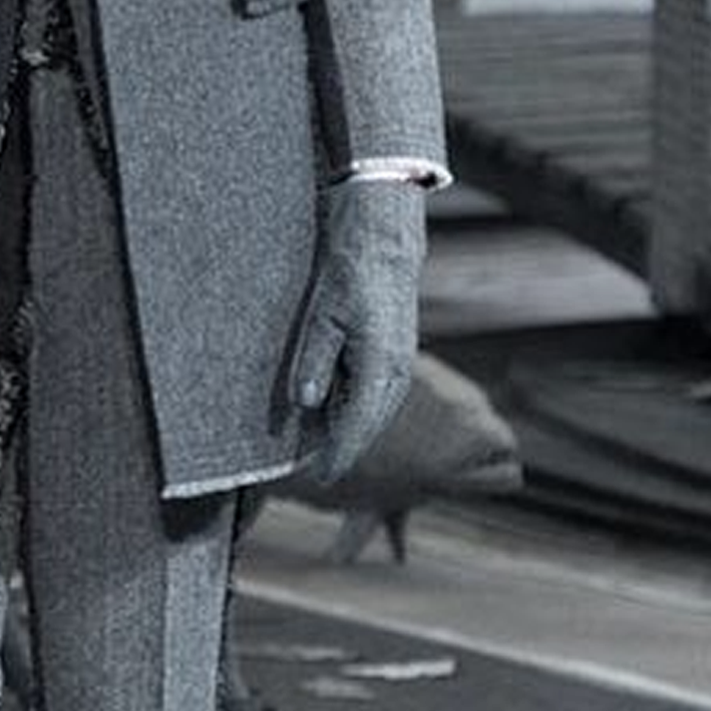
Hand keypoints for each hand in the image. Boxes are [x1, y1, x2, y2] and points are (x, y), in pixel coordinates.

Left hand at [289, 180, 426, 483]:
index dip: (340, 454)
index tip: (322, 478)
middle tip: (320, 471)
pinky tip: (342, 408)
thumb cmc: (352, 266)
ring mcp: (402, 358)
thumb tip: (308, 404)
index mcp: (380, 364)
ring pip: (378, 408)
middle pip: (371, 423)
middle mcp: (397, 367)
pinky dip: (362, 407)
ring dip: (355, 428)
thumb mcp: (323, 312)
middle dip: (347, 448)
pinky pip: (381, 391)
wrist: (385, 232)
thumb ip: (315, 360)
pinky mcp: (399, 347)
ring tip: (327, 447)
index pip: (358, 425)